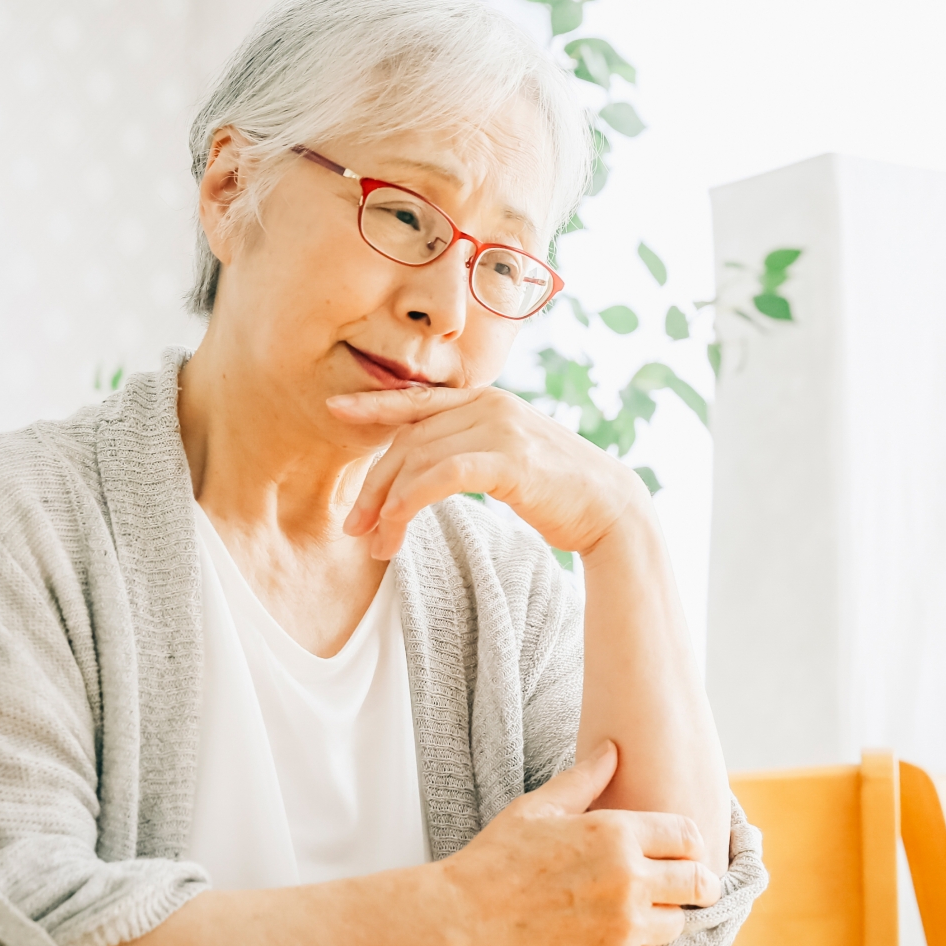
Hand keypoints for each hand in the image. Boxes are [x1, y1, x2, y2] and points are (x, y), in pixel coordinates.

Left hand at [330, 384, 644, 559]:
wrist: (610, 506)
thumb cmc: (557, 490)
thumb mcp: (507, 457)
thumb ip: (470, 449)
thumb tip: (426, 467)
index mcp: (487, 400)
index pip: (418, 401)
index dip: (375, 406)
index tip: (336, 410)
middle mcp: (490, 405)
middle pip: (409, 438)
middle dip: (374, 485)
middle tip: (352, 526)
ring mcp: (500, 427)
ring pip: (418, 459)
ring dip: (388, 506)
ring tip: (376, 544)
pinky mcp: (507, 458)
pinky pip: (440, 476)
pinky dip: (410, 502)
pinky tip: (398, 528)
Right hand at [438, 742, 720, 945]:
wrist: (464, 919)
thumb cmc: (498, 858)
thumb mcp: (540, 807)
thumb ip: (585, 778)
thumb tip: (613, 748)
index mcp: (615, 833)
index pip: (688, 836)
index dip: (690, 844)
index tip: (683, 852)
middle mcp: (628, 879)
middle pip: (698, 884)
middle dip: (697, 884)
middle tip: (685, 886)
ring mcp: (622, 926)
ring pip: (677, 923)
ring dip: (663, 916)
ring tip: (634, 909)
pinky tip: (612, 935)